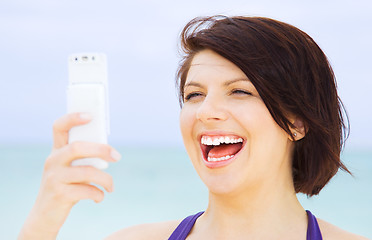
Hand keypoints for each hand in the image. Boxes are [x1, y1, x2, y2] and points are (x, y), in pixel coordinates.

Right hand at [18, 113, 120, 239]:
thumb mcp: (71, 170)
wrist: (45, 216)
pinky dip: (99, 194)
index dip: (73, 118)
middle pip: (77, 147)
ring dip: (106, 179)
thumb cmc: (66, 186)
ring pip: (87, 172)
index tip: (90, 115)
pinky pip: (87, 191)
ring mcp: (54, 178)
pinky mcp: (59, 195)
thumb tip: (109, 151)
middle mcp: (52, 161)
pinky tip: (99, 197)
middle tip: (117, 157)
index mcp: (56, 151)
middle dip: (101, 150)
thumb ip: (84, 159)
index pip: (59, 127)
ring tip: (111, 186)